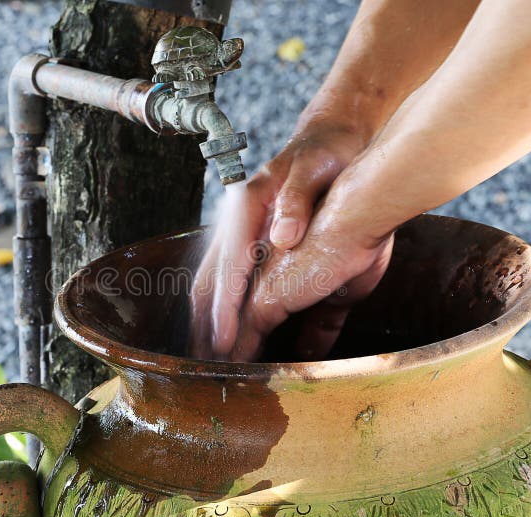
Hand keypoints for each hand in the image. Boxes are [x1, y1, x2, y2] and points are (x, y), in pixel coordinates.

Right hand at [189, 120, 366, 359]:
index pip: (229, 265)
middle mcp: (234, 220)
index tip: (226, 341)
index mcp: (247, 205)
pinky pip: (224, 280)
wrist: (327, 138)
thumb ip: (298, 200)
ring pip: (211, 282)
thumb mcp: (316, 168)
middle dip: (205, 324)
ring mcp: (236, 231)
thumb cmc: (325, 154)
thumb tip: (283, 237)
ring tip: (206, 358)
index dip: (226, 307)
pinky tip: (222, 333)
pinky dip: (218, 309)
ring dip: (206, 322)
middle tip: (203, 363)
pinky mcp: (245, 240)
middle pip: (209, 279)